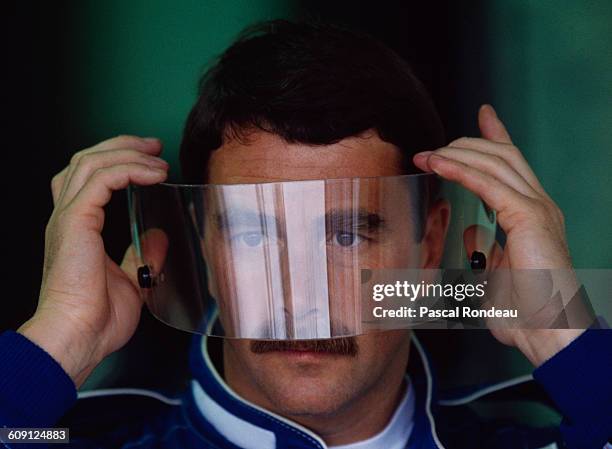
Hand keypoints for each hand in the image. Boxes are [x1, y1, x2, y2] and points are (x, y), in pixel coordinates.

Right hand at [18, 136, 168, 386]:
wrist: (79, 337)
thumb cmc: (97, 319)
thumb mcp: (130, 281)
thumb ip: (142, 256)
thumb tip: (158, 237)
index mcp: (77, 229)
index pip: (89, 179)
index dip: (118, 162)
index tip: (151, 161)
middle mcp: (68, 218)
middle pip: (86, 161)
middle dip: (122, 147)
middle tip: (154, 146)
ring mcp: (69, 217)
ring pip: (92, 162)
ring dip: (128, 153)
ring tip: (158, 157)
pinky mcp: (76, 221)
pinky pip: (102, 179)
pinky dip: (129, 169)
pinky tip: (153, 174)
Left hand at [413, 105, 585, 365]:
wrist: (549, 333)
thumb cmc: (524, 312)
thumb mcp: (495, 273)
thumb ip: (484, 250)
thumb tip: (470, 234)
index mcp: (532, 214)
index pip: (512, 164)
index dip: (497, 135)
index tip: (483, 113)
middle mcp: (538, 204)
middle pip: (502, 156)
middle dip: (465, 144)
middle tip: (432, 149)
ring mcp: (537, 208)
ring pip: (495, 163)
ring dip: (456, 154)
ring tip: (427, 156)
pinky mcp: (528, 218)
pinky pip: (489, 184)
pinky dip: (461, 170)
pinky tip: (439, 165)